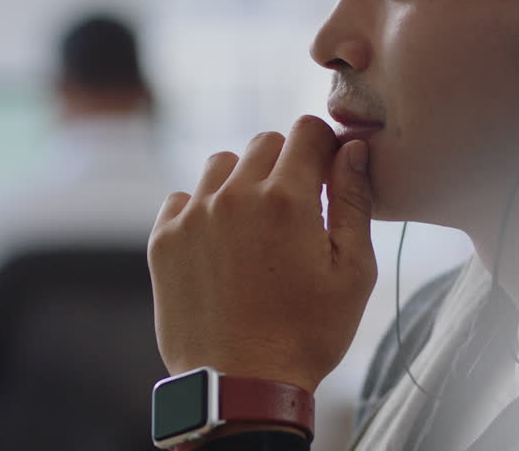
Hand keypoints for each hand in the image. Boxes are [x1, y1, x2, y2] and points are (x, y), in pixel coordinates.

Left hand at [147, 115, 376, 393]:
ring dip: (242, 183)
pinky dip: (203, 210)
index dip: (324, 146)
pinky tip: (221, 246)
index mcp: (286, 198)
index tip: (327, 173)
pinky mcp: (164, 240)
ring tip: (255, 229)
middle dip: (286, 165)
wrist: (240, 388)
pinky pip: (183, 198)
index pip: (306, 130)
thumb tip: (353, 150)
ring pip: (222, 165)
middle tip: (295, 213)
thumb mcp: (353, 272)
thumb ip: (354, 201)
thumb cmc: (306, 335)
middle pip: (265, 142)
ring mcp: (193, 216)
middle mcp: (234, 195)